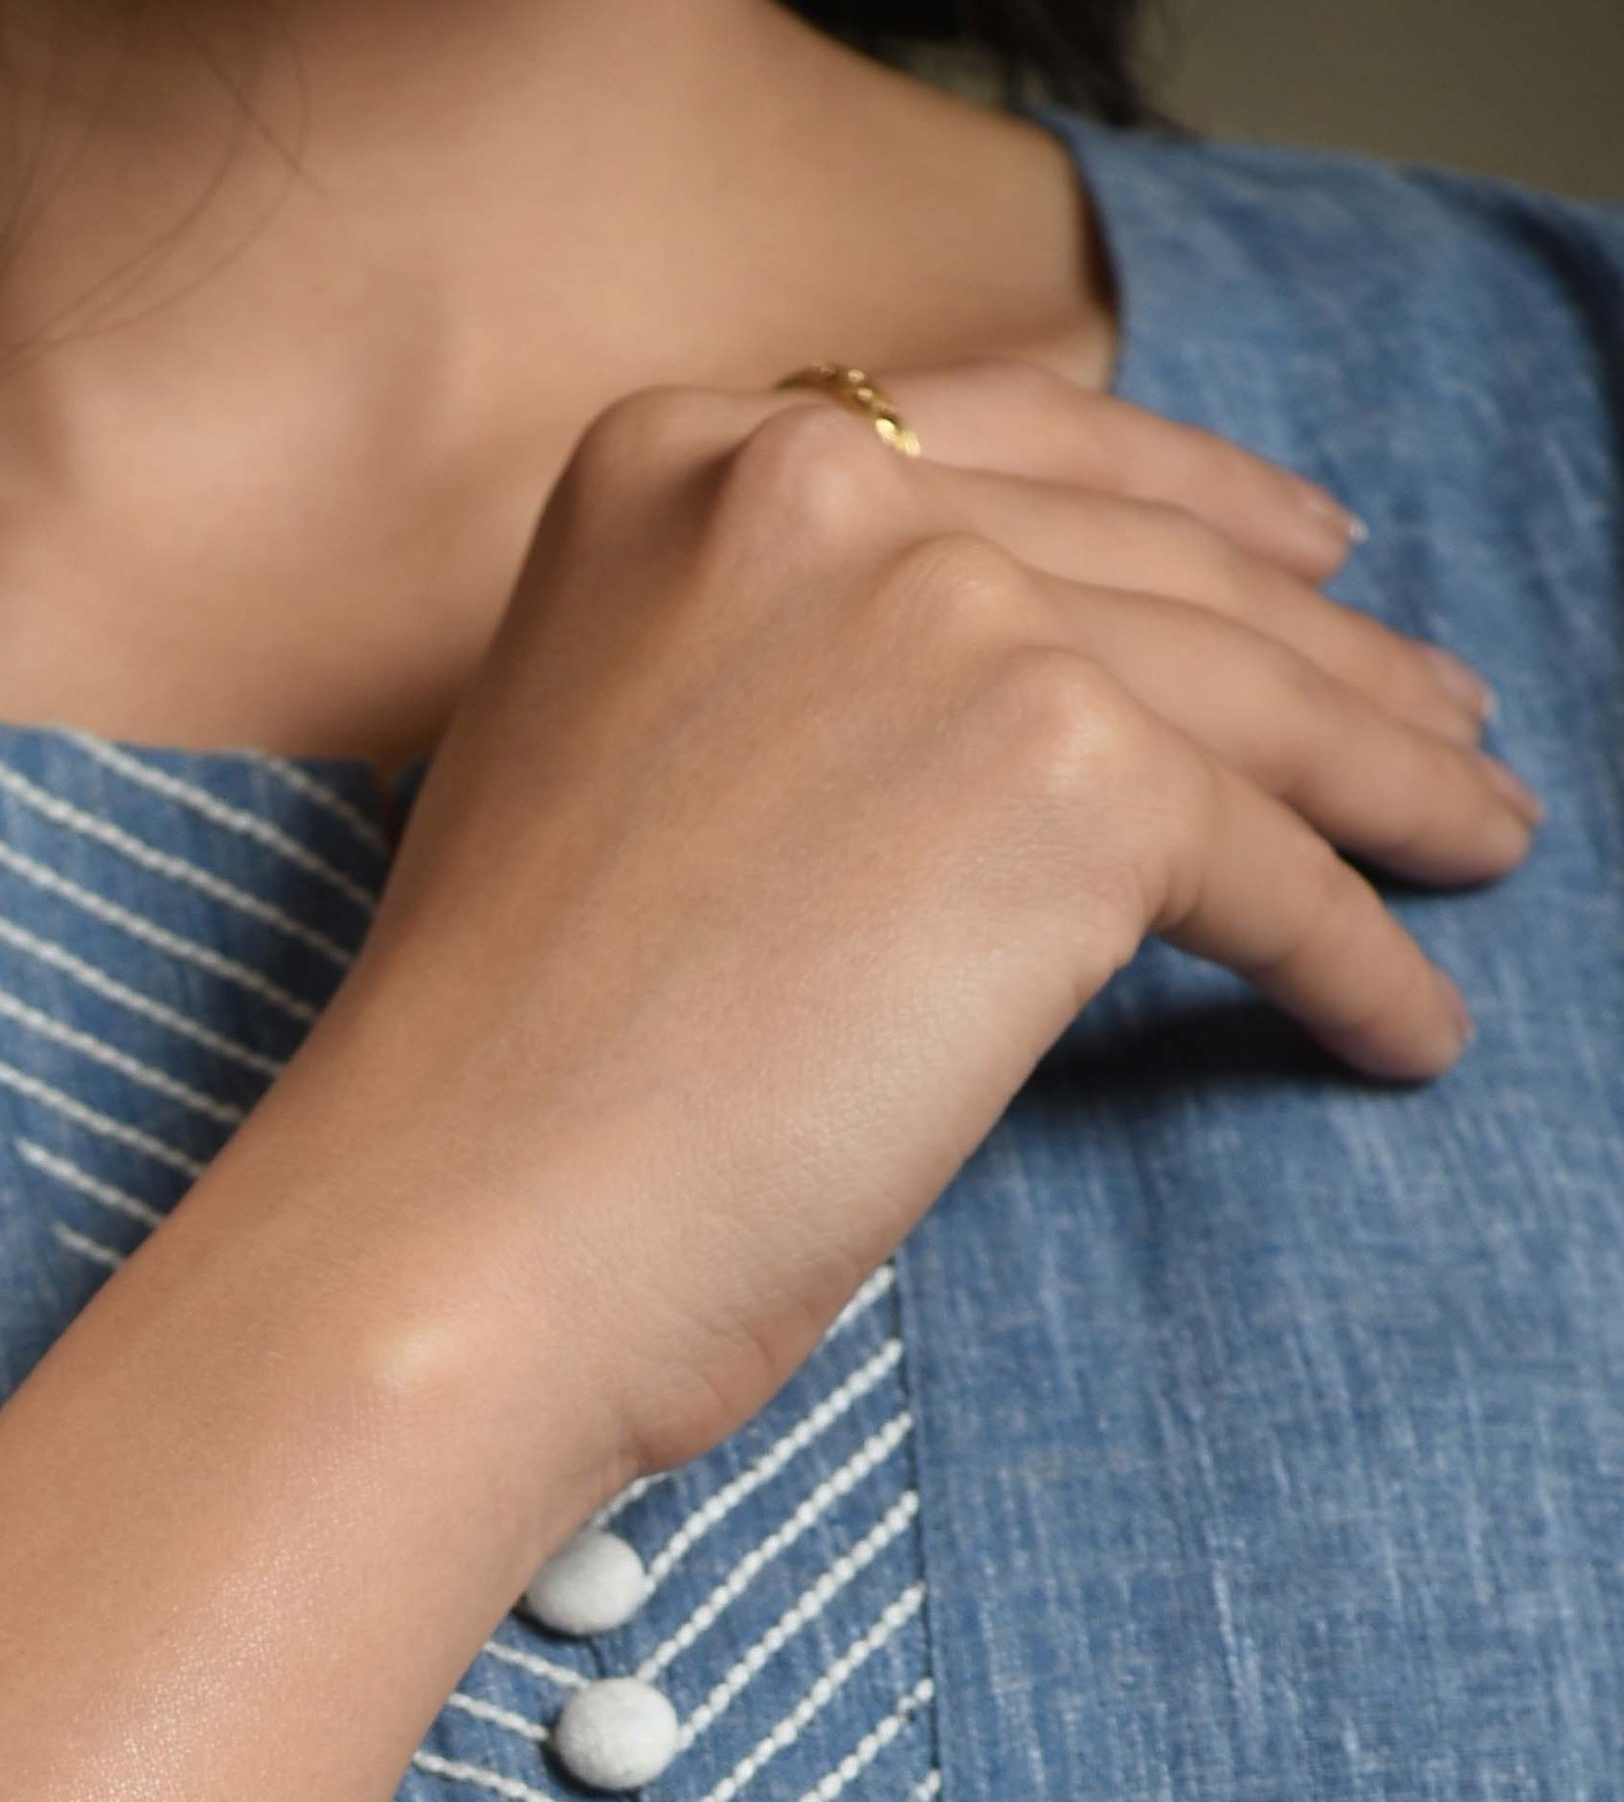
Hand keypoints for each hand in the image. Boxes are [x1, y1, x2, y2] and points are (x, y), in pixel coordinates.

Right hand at [271, 357, 1540, 1505]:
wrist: (453, 1235)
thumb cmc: (494, 1090)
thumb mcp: (589, 769)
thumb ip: (756, 672)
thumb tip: (983, 705)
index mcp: (672, 459)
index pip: (999, 450)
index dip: (1173, 507)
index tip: (1287, 560)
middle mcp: (813, 485)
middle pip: (1144, 564)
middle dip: (1317, 652)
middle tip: (1423, 715)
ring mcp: (947, 613)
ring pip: (1242, 699)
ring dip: (1382, 787)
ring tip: (1464, 851)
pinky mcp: (1068, 775)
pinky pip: (1265, 867)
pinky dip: (1352, 952)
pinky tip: (1394, 1019)